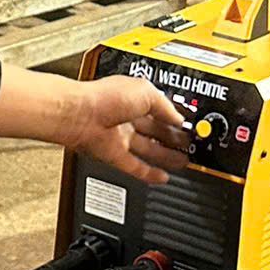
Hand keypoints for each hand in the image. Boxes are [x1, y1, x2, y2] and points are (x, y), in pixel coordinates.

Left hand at [61, 74, 188, 184]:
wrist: (80, 115)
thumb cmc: (106, 97)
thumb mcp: (147, 92)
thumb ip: (165, 106)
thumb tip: (178, 118)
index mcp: (133, 98)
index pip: (159, 109)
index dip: (175, 118)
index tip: (189, 126)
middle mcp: (125, 117)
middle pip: (155, 131)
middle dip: (173, 138)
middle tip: (189, 144)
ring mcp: (119, 137)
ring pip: (147, 150)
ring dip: (166, 157)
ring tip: (183, 162)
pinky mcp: (113, 155)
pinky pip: (134, 167)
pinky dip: (149, 174)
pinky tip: (162, 177)